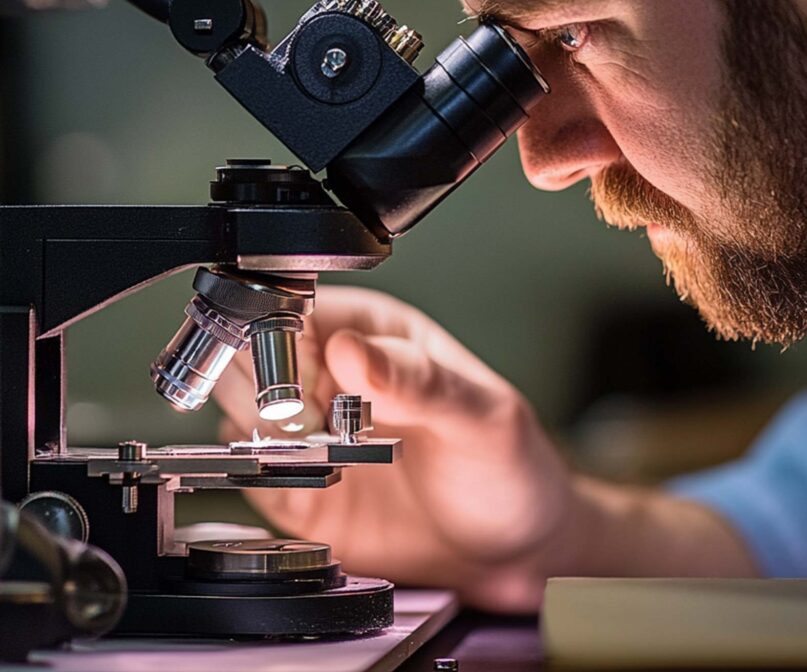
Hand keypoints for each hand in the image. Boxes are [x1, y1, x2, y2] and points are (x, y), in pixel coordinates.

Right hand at [213, 286, 574, 610]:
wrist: (511, 549)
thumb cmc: (508, 466)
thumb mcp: (478, 416)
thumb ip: (417, 381)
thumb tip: (351, 349)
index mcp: (375, 334)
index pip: (295, 310)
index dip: (286, 343)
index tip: (311, 384)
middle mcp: (333, 375)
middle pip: (251, 356)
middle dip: (267, 392)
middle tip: (314, 425)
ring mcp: (311, 431)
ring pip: (240, 411)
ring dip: (267, 438)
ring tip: (325, 458)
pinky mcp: (298, 488)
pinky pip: (250, 474)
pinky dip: (266, 483)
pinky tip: (313, 489)